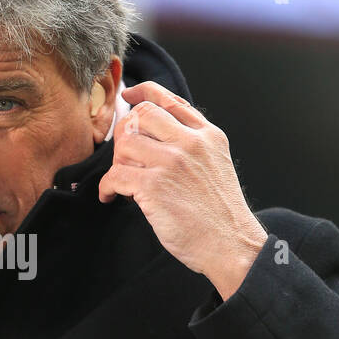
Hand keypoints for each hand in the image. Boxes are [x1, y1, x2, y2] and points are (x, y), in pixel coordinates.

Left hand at [98, 81, 267, 300]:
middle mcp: (190, 143)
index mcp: (207, 136)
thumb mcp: (216, 165)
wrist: (231, 244)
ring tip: (123, 182)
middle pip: (142, 116)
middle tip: (124, 156)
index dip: (143, 93)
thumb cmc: (221, 214)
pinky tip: (111, 197)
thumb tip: (155, 134)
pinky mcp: (154, 186)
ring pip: (125, 144)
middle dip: (126, 132)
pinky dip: (107, 187)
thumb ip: (193, 145)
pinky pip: (115, 175)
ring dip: (117, 163)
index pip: (170, 100)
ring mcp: (172, 163)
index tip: (129, 97)